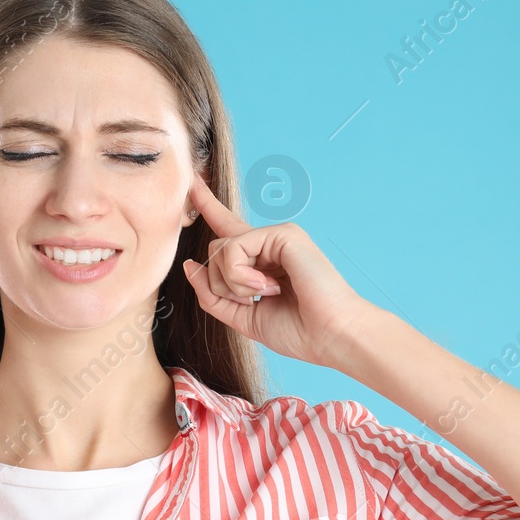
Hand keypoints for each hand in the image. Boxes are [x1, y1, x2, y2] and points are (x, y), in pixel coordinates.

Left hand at [180, 173, 378, 370]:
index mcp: (262, 261)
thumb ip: (213, 295)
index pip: (228, 230)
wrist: (330, 337)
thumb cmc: (297, 331)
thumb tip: (189, 266)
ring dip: (233, 283)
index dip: (208, 206)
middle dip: (221, 285)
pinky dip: (240, 276)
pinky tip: (269, 287)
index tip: (194, 182)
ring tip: (267, 294)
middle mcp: (268, 244)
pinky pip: (234, 248)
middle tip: (253, 301)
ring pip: (220, 249)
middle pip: (215, 251)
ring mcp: (276, 236)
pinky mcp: (282, 234)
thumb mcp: (243, 317)